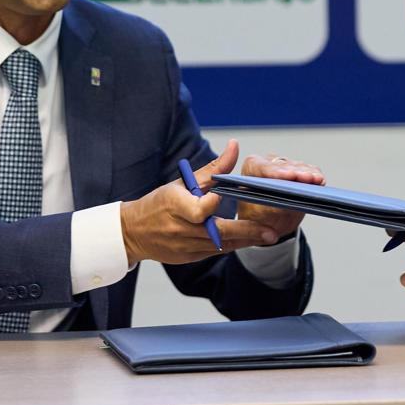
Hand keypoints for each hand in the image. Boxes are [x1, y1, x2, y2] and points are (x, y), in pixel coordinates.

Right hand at [120, 140, 279, 265]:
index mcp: (174, 205)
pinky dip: (232, 245)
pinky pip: (215, 252)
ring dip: (245, 241)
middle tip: (271, 232)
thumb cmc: (160, 202)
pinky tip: (249, 240)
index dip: (212, 205)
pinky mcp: (188, 257)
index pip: (198, 209)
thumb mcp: (182, 182)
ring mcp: (184, 246)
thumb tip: (235, 147)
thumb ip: (213, 168)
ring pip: (220, 245)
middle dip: (246, 232)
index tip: (226, 199)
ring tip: (268, 235)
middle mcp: (180, 228)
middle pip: (217, 232)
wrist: (134, 232)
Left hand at [237, 150, 324, 240]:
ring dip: (307, 173)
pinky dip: (314, 175)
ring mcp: (283, 166)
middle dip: (296, 173)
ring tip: (316, 180)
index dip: (276, 172)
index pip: (262, 168)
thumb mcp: (258, 219)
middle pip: (283, 166)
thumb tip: (282, 207)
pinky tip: (319, 180)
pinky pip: (308, 169)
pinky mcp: (298, 170)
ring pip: (297, 166)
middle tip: (307, 178)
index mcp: (250, 172)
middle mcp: (266, 164)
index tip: (288, 176)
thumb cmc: (256, 219)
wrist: (269, 224)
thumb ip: (268, 210)